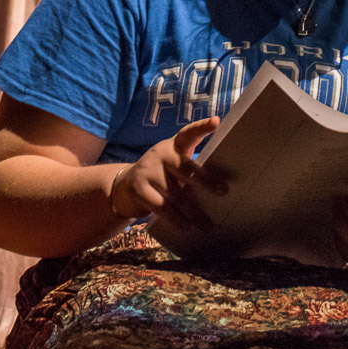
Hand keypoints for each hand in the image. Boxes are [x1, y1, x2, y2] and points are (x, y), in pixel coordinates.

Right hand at [109, 118, 226, 227]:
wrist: (124, 187)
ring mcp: (148, 171)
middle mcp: (161, 154)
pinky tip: (186, 227)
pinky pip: (161, 207)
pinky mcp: (138, 189)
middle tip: (223, 191)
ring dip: (193, 212)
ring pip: (175, 194)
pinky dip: (176, 219)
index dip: (202, 127)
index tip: (216, 121)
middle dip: (205, 181)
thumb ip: (190, 170)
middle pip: (185, 168)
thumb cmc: (161, 176)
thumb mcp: (173, 166)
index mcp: (173, 146)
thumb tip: (221, 189)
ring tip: (206, 225)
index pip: (188, 133)